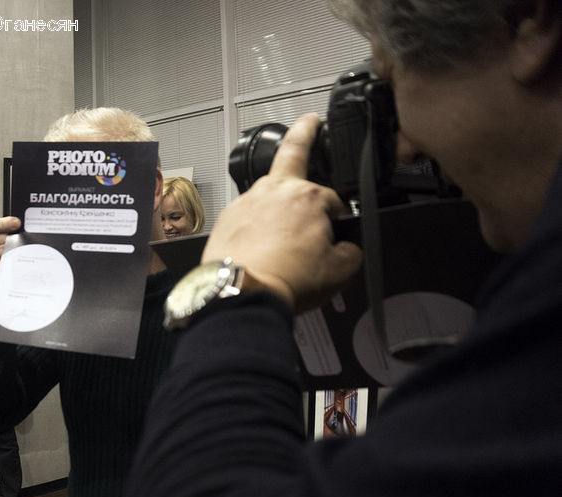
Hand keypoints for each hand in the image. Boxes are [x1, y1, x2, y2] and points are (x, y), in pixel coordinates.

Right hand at [0, 216, 21, 292]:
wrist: (0, 287)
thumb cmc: (4, 263)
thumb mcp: (3, 247)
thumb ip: (8, 237)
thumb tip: (23, 229)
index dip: (2, 223)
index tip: (17, 222)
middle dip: (14, 238)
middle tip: (27, 239)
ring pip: (2, 250)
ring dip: (15, 250)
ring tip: (26, 252)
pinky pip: (2, 263)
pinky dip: (12, 262)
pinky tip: (19, 263)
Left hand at [202, 113, 362, 312]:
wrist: (242, 292)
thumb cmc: (286, 279)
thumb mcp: (339, 271)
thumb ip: (351, 252)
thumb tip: (348, 248)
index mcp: (310, 197)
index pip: (333, 200)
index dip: (337, 218)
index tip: (334, 232)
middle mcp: (276, 190)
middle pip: (293, 153)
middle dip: (304, 132)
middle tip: (309, 122)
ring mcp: (247, 200)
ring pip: (267, 191)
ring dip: (276, 199)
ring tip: (282, 220)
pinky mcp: (227, 216)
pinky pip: (246, 214)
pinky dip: (254, 225)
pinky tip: (259, 245)